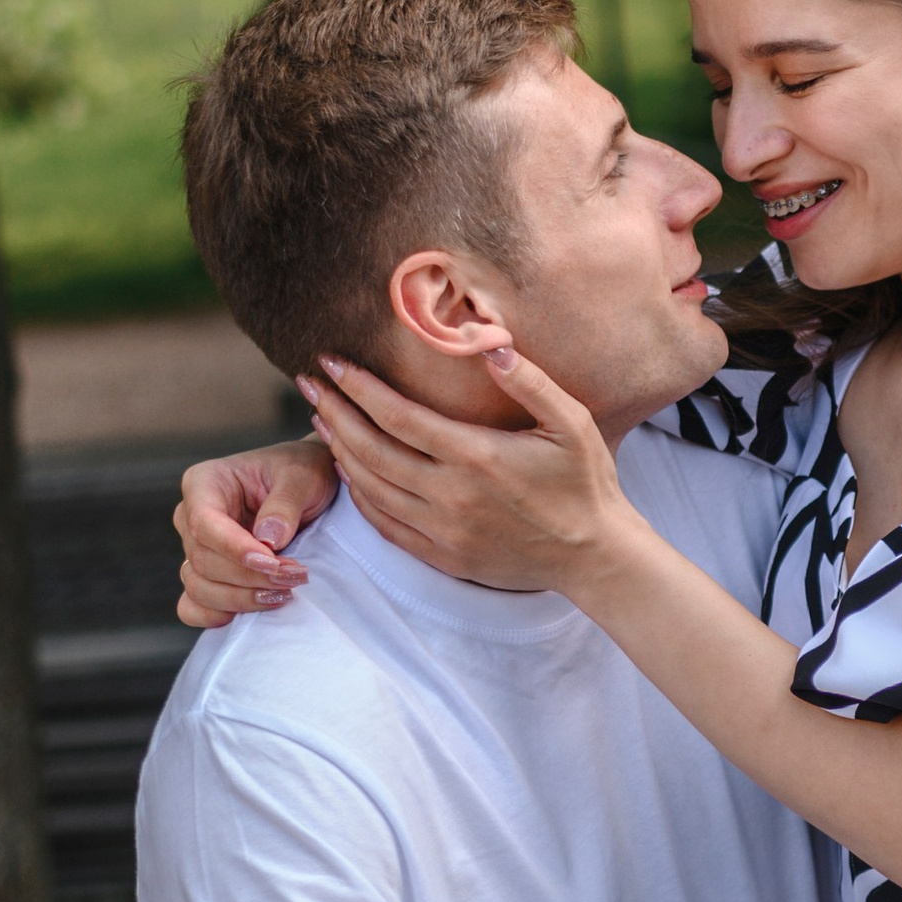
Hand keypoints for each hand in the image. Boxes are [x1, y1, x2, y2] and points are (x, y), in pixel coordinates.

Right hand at [173, 439, 337, 628]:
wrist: (309, 489)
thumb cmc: (302, 472)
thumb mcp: (303, 476)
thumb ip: (285, 503)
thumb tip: (267, 539)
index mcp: (205, 482)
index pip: (204, 523)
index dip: (235, 549)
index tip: (274, 562)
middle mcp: (191, 516)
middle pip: (203, 561)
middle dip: (249, 576)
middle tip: (295, 577)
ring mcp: (195, 549)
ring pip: (199, 587)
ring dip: (242, 598)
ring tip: (284, 592)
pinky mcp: (206, 576)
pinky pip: (192, 606)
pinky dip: (217, 615)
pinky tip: (252, 608)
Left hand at [305, 349, 634, 592]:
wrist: (594, 556)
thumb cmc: (586, 483)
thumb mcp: (571, 424)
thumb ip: (531, 382)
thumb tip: (490, 345)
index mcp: (476, 456)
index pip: (397, 415)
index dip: (357, 387)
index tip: (332, 363)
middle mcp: (450, 494)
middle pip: (371, 450)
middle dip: (333, 412)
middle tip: (308, 384)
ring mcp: (443, 530)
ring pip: (371, 487)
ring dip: (339, 451)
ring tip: (321, 420)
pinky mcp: (443, 556)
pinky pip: (384, 524)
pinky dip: (359, 495)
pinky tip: (350, 472)